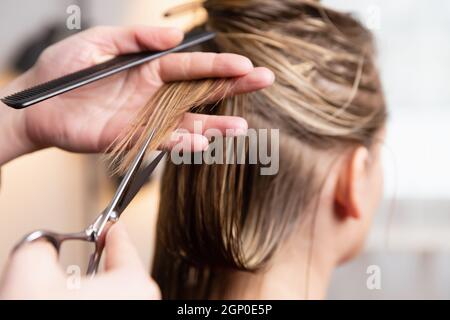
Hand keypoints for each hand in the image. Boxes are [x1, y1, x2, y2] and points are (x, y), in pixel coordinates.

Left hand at [0, 26, 273, 163]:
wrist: (35, 105)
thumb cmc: (61, 70)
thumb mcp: (98, 42)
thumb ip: (135, 39)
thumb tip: (174, 38)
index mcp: (149, 68)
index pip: (191, 66)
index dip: (219, 65)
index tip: (245, 65)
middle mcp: (154, 95)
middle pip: (200, 92)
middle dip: (232, 87)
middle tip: (263, 82)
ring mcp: (146, 119)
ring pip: (189, 123)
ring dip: (215, 125)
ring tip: (240, 126)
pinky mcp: (133, 140)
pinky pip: (163, 143)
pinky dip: (183, 144)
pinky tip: (201, 142)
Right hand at [0, 223, 159, 299]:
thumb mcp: (29, 275)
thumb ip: (38, 247)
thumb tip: (41, 246)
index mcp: (134, 286)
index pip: (124, 247)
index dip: (112, 232)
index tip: (110, 226)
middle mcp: (144, 306)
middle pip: (119, 277)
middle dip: (94, 272)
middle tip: (74, 271)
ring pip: (114, 300)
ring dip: (91, 297)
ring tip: (60, 299)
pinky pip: (113, 310)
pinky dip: (96, 307)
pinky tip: (69, 306)